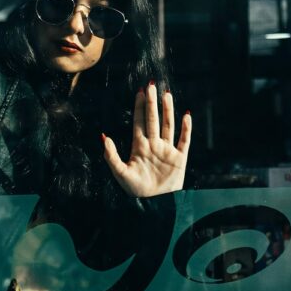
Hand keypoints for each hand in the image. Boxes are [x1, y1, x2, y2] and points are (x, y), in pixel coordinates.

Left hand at [102, 82, 191, 197]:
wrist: (153, 204)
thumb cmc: (134, 190)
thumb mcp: (119, 172)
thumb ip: (111, 155)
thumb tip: (103, 136)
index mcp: (139, 146)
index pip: (140, 122)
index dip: (140, 107)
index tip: (140, 92)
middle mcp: (154, 145)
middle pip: (153, 119)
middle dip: (152, 103)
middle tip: (151, 85)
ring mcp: (167, 150)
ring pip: (168, 125)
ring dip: (168, 110)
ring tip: (167, 94)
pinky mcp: (179, 159)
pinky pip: (184, 141)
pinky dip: (186, 128)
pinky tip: (186, 115)